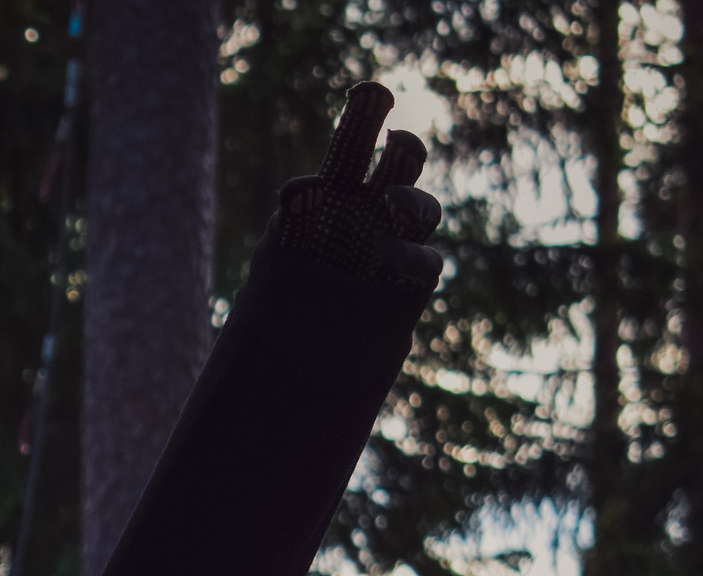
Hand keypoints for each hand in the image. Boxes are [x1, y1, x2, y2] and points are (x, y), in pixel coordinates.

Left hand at [273, 82, 442, 287]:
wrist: (294, 356)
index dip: (364, 116)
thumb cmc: (277, 299)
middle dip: (402, 151)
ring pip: (420, 209)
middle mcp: (372, 211)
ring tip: (393, 202)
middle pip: (400, 166)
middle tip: (395, 141)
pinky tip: (387, 258)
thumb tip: (305, 185)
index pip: (353, 145)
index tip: (369, 92)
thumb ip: (295, 218)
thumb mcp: (280, 254)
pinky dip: (410, 257)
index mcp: (335, 192)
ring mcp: (396, 246)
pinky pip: (425, 263)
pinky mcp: (410, 287)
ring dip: (411, 201)